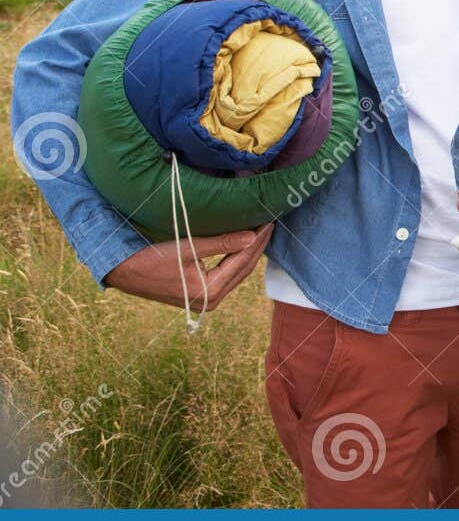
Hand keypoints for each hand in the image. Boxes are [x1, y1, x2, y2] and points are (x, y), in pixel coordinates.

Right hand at [103, 224, 273, 308]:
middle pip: (244, 268)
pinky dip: (237, 260)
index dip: (258, 239)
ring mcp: (207, 300)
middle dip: (259, 245)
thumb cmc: (152, 259)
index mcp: (210, 291)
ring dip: (250, 252)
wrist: (124, 273)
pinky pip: (227, 275)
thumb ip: (222, 243)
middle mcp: (212, 300)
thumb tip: (252, 236)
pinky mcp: (201, 295)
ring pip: (237, 272)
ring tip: (263, 231)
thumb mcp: (188, 247)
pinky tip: (245, 246)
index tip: (269, 220)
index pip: (243, 260)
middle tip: (271, 223)